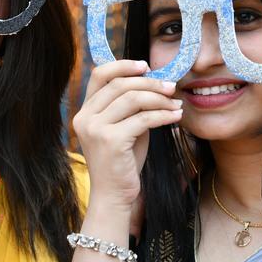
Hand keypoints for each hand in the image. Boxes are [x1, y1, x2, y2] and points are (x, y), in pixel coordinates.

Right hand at [73, 60, 181, 210]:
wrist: (114, 196)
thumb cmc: (122, 161)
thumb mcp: (124, 127)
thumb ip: (131, 106)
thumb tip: (155, 82)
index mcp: (84, 111)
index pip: (100, 75)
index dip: (123, 66)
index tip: (145, 66)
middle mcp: (85, 117)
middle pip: (119, 84)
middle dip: (149, 82)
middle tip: (171, 86)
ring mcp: (96, 129)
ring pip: (132, 99)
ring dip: (159, 98)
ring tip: (176, 102)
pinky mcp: (111, 141)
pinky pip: (143, 119)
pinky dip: (163, 115)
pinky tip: (176, 116)